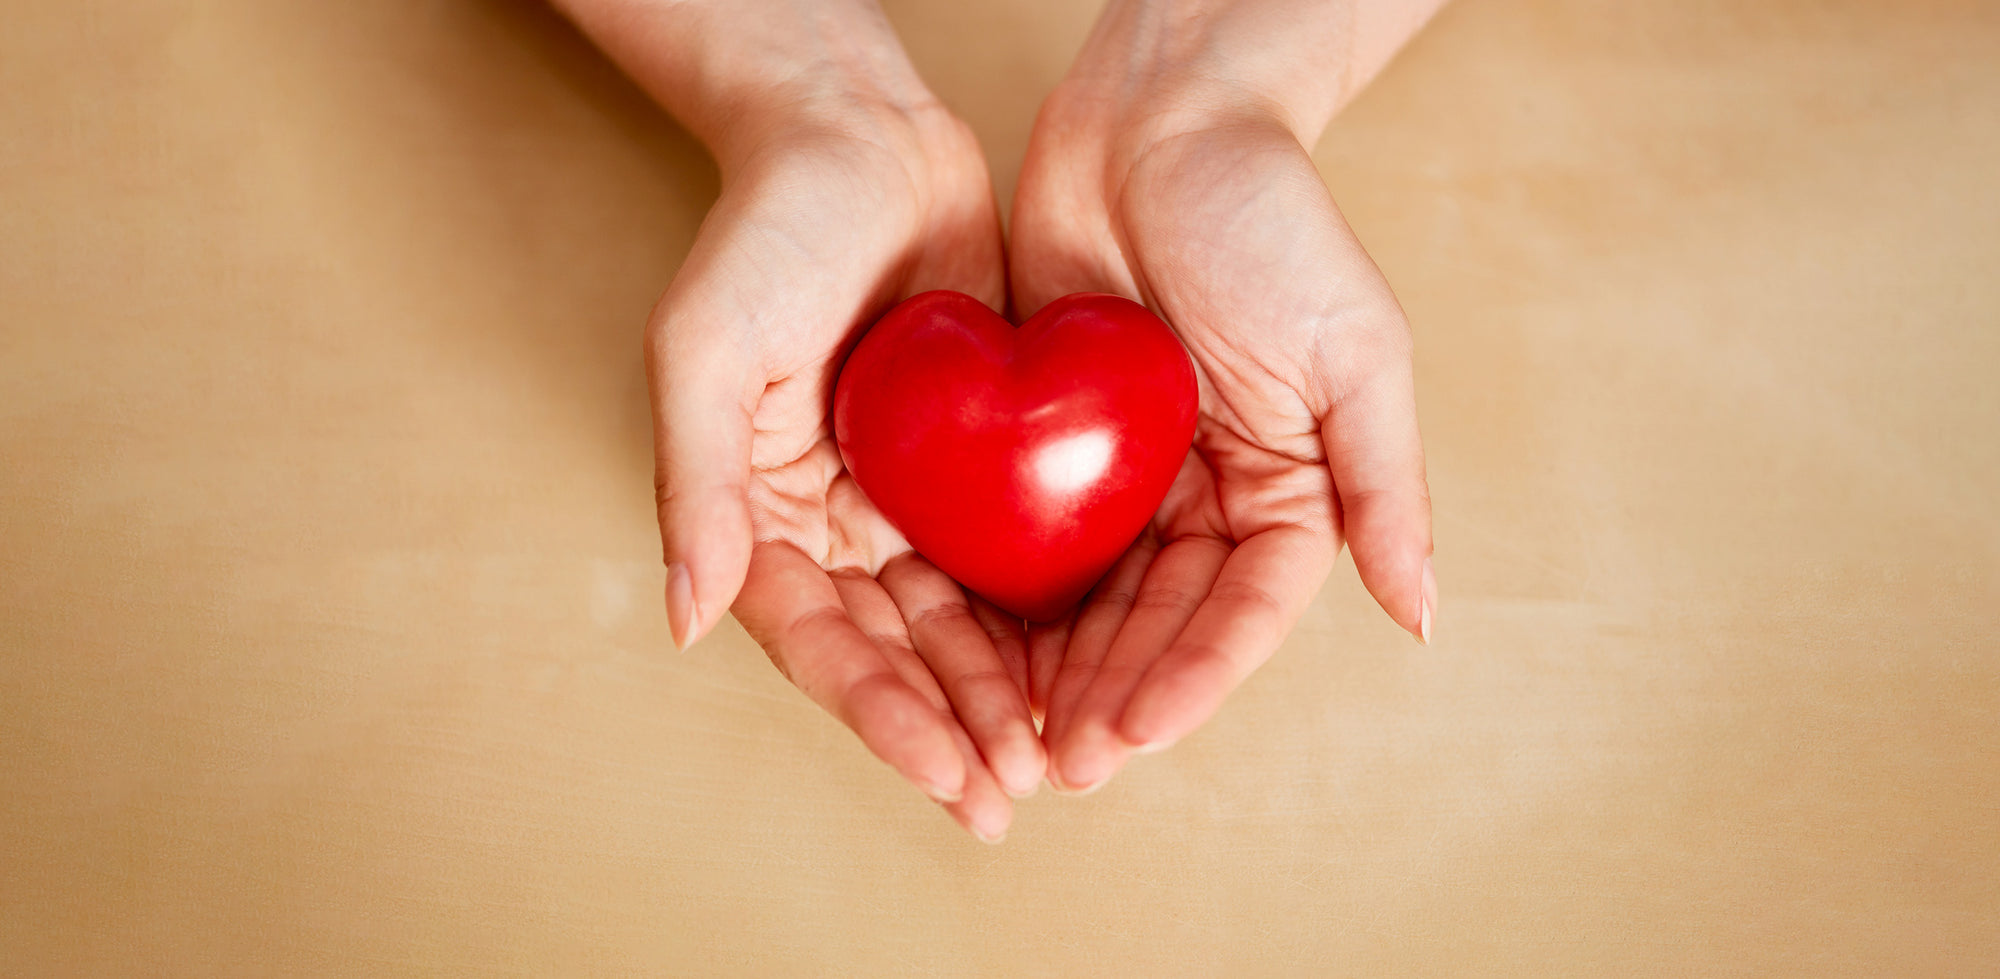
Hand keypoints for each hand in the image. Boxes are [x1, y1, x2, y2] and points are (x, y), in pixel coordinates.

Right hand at [558, 0, 1042, 839]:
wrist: (859, 136)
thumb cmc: (766, 232)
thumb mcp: (707, 349)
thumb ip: (697, 485)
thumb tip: (686, 620)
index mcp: (762, 515)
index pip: (823, 642)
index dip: (883, 717)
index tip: (951, 775)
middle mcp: (833, 524)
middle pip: (894, 654)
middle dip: (953, 730)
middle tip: (1015, 797)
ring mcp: (906, 499)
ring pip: (958, 624)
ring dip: (1002, 696)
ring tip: (1059, 761)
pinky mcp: (973, 464)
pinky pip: (1010, 557)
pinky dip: (1043, 617)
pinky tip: (1090, 665)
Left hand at [1009, 0, 1441, 793]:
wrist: (1159, 115)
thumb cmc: (1270, 217)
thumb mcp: (1353, 349)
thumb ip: (1382, 486)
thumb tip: (1424, 616)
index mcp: (1285, 485)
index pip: (1241, 609)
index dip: (1192, 675)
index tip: (1134, 730)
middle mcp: (1207, 492)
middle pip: (1161, 621)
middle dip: (1115, 692)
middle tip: (1062, 761)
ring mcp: (1126, 472)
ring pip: (1092, 597)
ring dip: (1059, 670)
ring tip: (1016, 736)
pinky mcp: (1049, 439)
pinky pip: (1024, 534)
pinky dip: (1004, 597)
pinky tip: (969, 647)